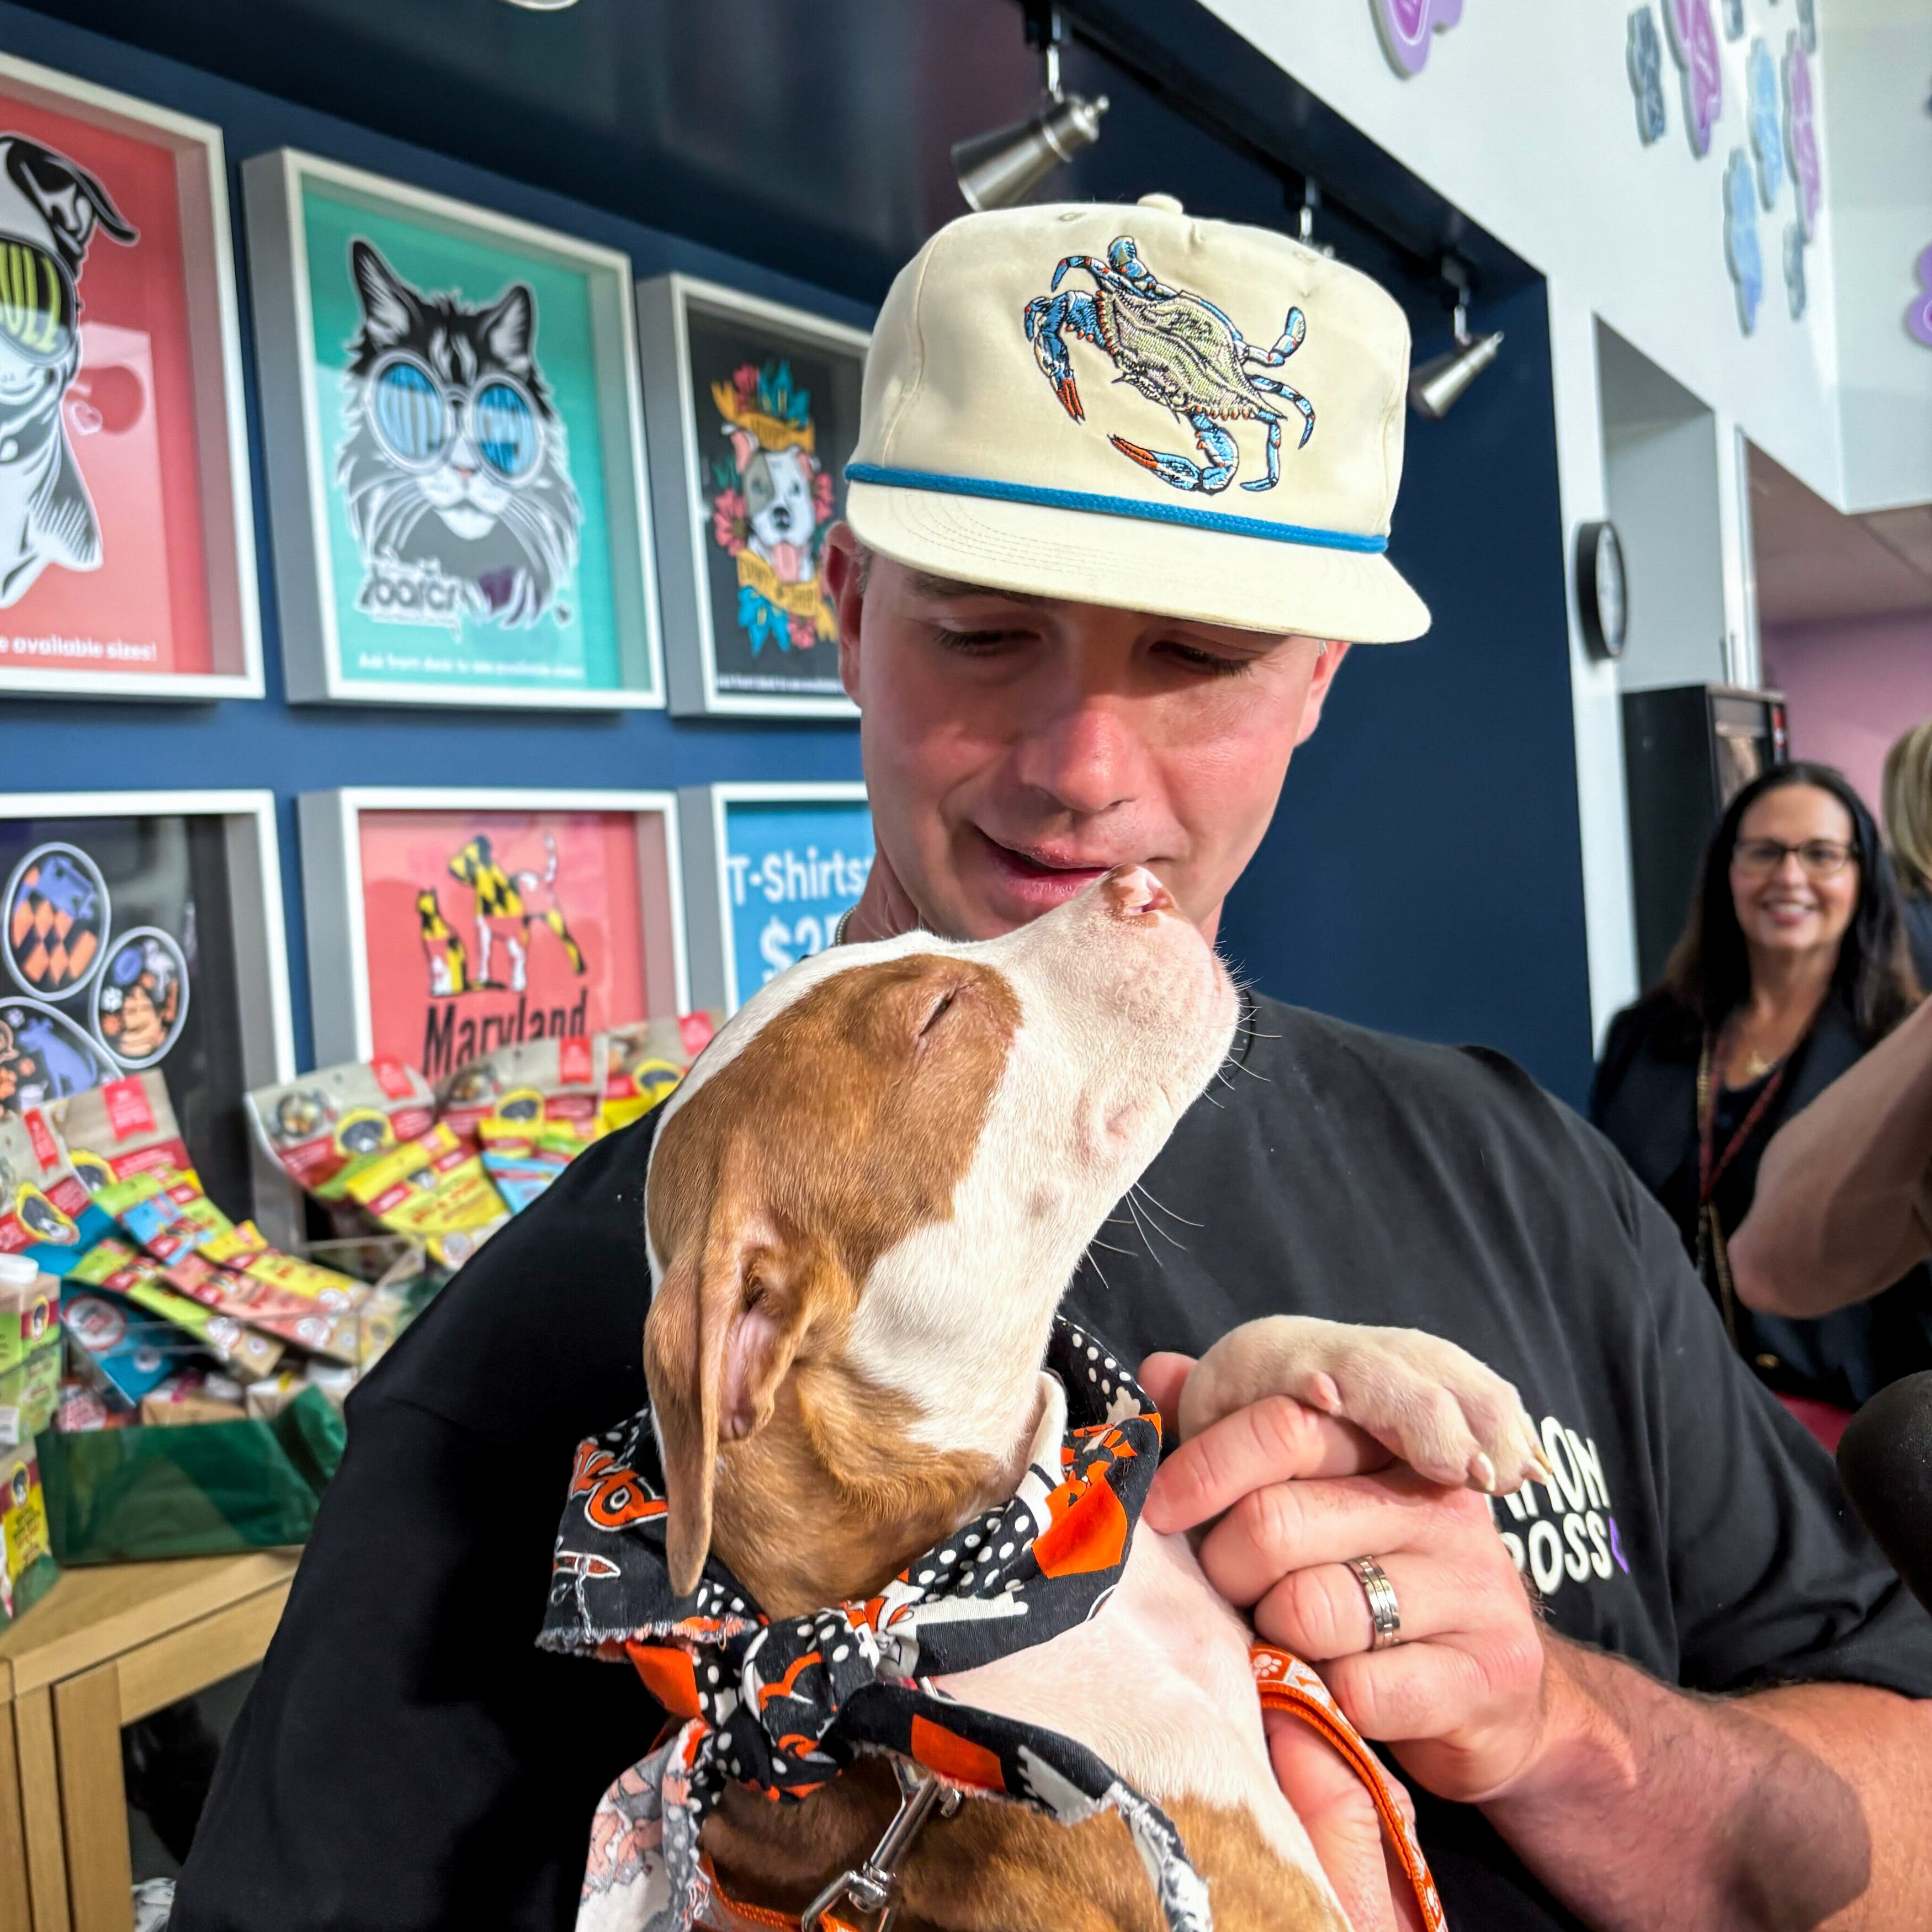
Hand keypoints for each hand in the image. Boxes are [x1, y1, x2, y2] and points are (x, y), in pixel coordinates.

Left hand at [1140, 1351, 1551, 1806]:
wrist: (1493, 1702)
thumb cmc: (1372, 1589)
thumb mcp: (1309, 1506)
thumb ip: (1236, 1439)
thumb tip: (1161, 1371)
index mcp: (1393, 1448)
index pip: (1285, 1427)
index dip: (1204, 1467)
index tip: (1158, 1511)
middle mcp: (1440, 1503)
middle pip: (1275, 1522)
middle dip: (1227, 1570)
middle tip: (1233, 1595)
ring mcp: (1473, 1584)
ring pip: (1310, 1608)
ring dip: (1274, 1640)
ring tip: (1286, 1644)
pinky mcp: (1488, 1671)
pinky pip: (1359, 1689)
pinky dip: (1323, 1705)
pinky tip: (1331, 1699)